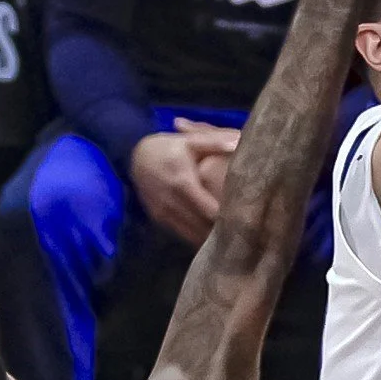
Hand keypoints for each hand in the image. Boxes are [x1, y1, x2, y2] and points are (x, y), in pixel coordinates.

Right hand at [131, 127, 239, 247]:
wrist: (135, 158)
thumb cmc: (168, 148)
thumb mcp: (190, 141)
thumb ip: (214, 142)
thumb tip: (239, 142)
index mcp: (183, 184)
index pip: (210, 211)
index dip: (227, 218)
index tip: (245, 220)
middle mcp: (172, 203)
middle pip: (203, 228)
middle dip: (222, 232)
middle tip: (243, 234)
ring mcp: (164, 213)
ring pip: (192, 235)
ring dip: (210, 238)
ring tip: (231, 238)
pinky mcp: (159, 219)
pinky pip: (182, 234)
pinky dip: (197, 237)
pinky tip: (212, 237)